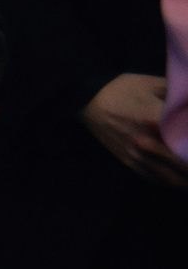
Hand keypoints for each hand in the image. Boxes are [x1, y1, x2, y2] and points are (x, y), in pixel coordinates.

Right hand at [82, 72, 187, 187]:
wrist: (90, 98)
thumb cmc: (125, 88)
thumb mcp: (155, 84)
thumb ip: (178, 95)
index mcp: (159, 120)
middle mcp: (149, 141)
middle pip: (182, 163)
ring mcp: (137, 154)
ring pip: (170, 176)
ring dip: (184, 181)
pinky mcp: (128, 160)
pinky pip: (152, 177)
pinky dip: (167, 183)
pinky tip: (178, 184)